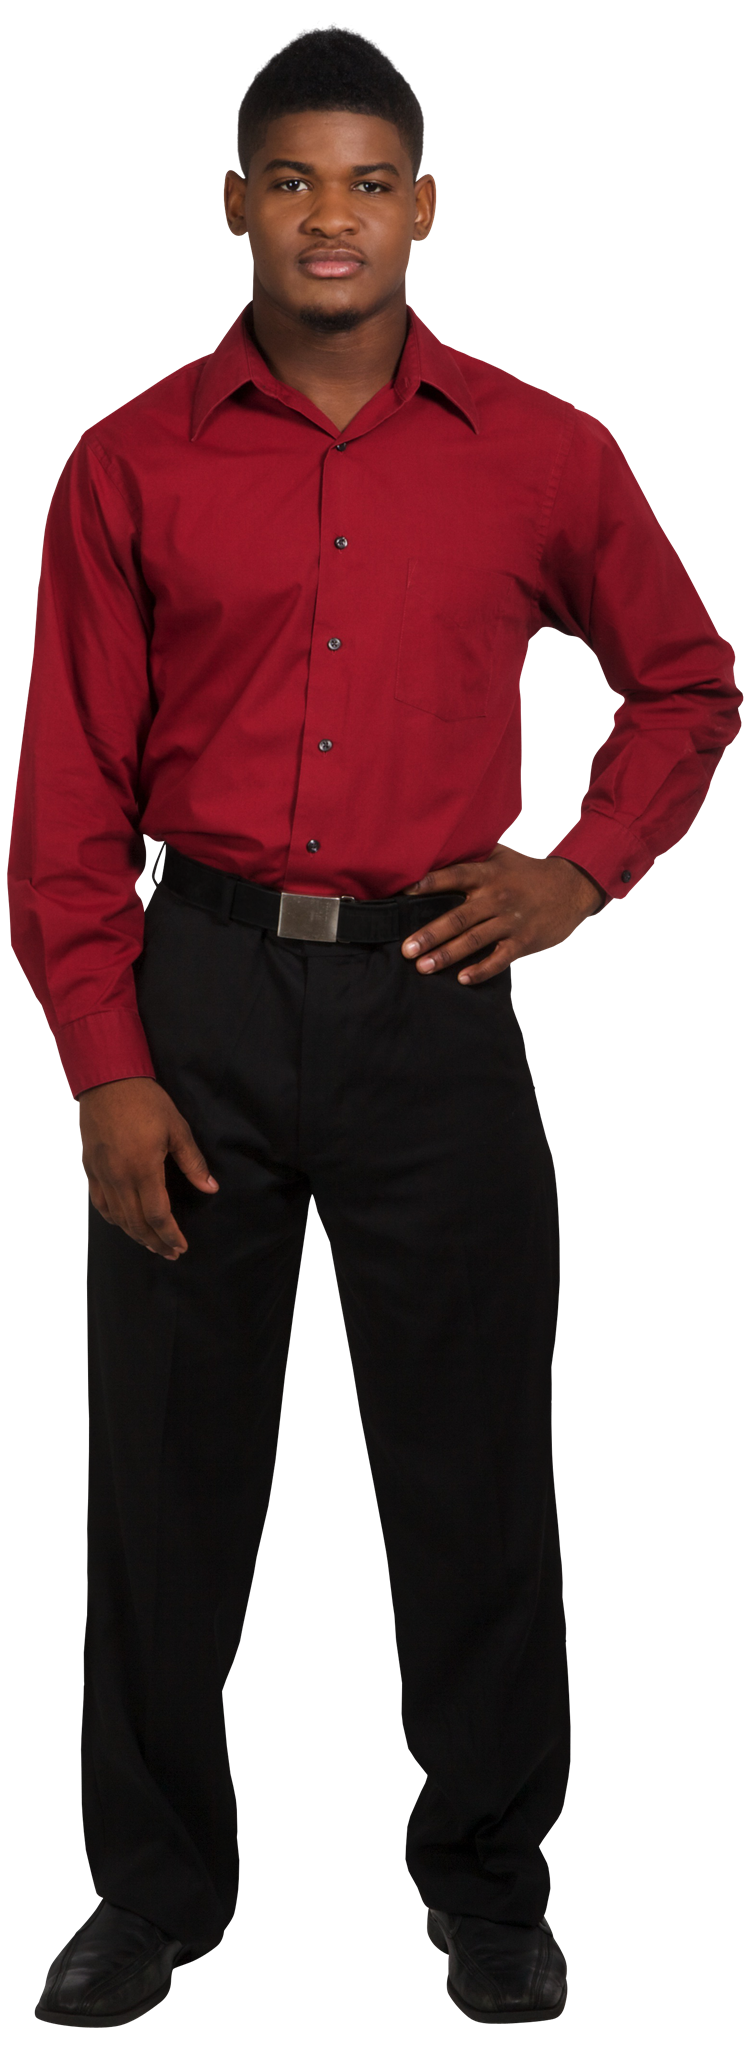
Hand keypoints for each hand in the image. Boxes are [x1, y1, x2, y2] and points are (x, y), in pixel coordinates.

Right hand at [78, 1076, 218, 1257]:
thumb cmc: (146, 1101)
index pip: (157, 1215)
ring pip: (117, 1217)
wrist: (107, 1080)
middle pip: (136, 1223)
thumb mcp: (176, 1128)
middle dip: (155, 1242)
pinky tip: (122, 1223)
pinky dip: (113, 1218)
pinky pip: (100, 1203)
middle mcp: (119, 1177)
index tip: (181, 1247)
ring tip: (151, 1243)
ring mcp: (100, 1174)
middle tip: (170, 1253)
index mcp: (143, 1169)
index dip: (170, 1235)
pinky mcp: (90, 1168)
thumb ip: (192, 1162)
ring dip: (135, 1234)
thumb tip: (210, 1188)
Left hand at [401, 842, 606, 983]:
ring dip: (447, 955)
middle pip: (459, 917)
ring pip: (474, 940)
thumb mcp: (504, 856)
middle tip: (407, 948)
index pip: (456, 876)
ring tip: (423, 967)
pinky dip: (481, 970)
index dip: (430, 883)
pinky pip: (499, 959)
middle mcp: (497, 897)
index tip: (405, 892)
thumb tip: (441, 848)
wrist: (572, 888)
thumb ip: (475, 855)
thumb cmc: (530, 872)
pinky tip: (462, 979)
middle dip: (430, 934)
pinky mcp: (524, 941)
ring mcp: (511, 921)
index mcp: (489, 875)